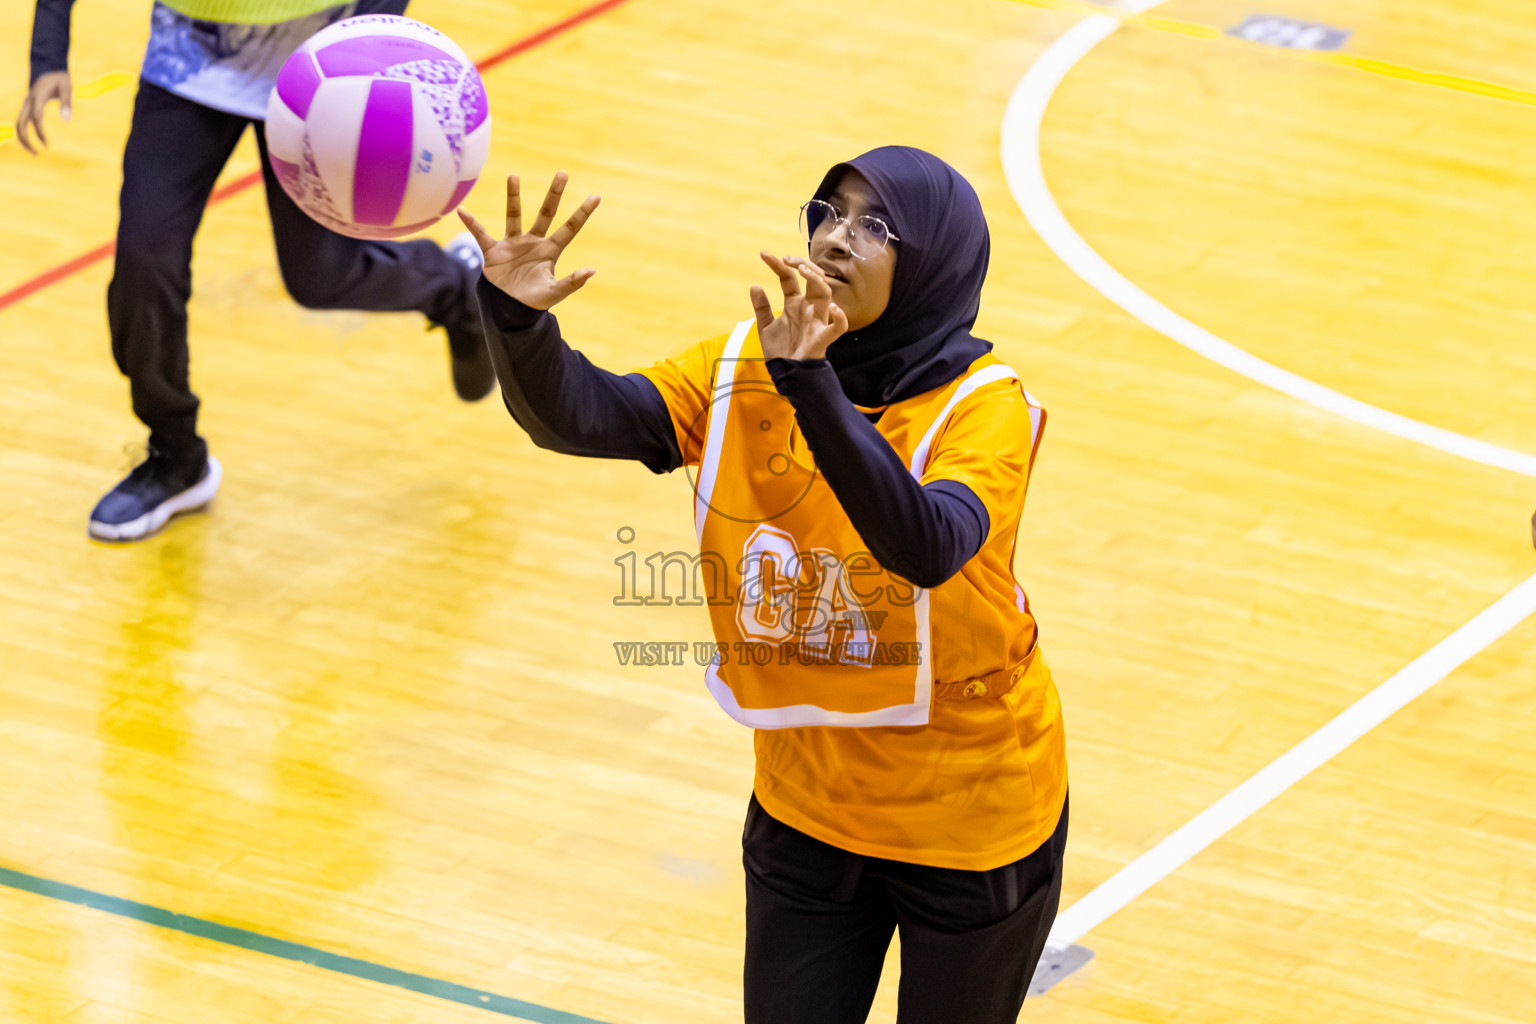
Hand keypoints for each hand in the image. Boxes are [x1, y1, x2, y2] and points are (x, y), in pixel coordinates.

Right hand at [15, 71, 71, 154]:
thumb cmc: (60, 78)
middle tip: (37, 154)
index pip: (35, 118)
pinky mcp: (28, 107)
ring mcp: (26, 104)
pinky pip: (22, 122)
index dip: (39, 132)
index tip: (46, 145)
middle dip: (25, 140)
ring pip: (18, 123)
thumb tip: (66, 120)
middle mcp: (28, 101)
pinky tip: (34, 142)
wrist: (49, 67)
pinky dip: (25, 133)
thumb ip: (67, 102)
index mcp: (37, 96)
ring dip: (23, 139)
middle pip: (20, 123)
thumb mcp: (67, 87)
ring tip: (34, 153)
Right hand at [456, 171, 598, 309]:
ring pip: (514, 215)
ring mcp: (513, 244)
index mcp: (550, 251)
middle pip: (546, 213)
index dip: (582, 213)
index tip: (596, 197)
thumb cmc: (533, 302)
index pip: (570, 228)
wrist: (508, 312)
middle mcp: (533, 242)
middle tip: (563, 173)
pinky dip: (471, 224)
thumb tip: (592, 271)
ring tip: (513, 176)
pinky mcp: (493, 251)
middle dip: (554, 194)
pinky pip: (480, 234)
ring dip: (513, 197)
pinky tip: (463, 212)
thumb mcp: (554, 292)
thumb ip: (572, 282)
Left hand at [751, 254, 847, 360]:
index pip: (789, 278)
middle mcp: (807, 308)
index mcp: (794, 304)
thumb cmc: (780, 351)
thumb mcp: (765, 327)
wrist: (786, 375)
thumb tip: (754, 286)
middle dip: (802, 265)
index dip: (778, 265)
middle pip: (813, 279)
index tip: (763, 254)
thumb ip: (762, 308)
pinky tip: (834, 309)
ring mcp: (816, 321)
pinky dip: (840, 317)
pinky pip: (839, 326)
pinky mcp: (823, 337)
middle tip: (787, 259)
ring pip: (826, 294)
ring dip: (816, 279)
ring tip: (803, 270)